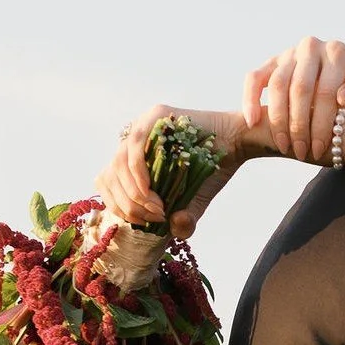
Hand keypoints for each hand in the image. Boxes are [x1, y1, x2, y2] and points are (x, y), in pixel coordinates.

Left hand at [96, 103, 260, 239]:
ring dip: (135, 193)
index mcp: (134, 157)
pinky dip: (138, 175)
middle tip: (154, 218)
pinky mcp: (155, 116)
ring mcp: (142, 124)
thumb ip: (182, 220)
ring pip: (118, 163)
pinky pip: (134, 147)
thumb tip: (173, 228)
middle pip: (109, 174)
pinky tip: (152, 192)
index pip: (108, 180)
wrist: (236, 144)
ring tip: (158, 209)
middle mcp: (134, 139)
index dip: (117, 204)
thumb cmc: (212, 172)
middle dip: (128, 204)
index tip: (140, 222)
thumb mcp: (194, 203)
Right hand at [241, 36, 344, 163]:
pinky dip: (250, 99)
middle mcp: (311, 46)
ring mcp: (289, 53)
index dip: (321, 123)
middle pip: (299, 88)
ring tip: (283, 146)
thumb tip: (343, 97)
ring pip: (276, 84)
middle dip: (299, 125)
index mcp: (338, 52)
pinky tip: (253, 122)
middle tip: (301, 153)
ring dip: (278, 119)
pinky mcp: (271, 62)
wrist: (343, 86)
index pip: (326, 91)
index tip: (318, 150)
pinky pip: (254, 78)